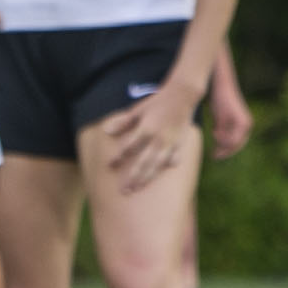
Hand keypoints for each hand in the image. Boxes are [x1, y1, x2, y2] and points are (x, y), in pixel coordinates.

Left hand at [101, 79, 200, 194]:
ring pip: (157, 166)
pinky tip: (161, 178)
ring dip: (147, 178)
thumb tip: (105, 131)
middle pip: (143, 163)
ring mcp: (171, 143)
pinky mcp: (181, 144)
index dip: (118, 158)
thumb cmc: (156, 102)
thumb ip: (122, 122)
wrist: (182, 96)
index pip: (129, 148)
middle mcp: (159, 139)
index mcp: (146, 129)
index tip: (109, 166)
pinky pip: (174, 159)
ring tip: (138, 189)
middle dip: (133, 178)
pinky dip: (168, 168)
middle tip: (124, 191)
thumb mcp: (137, 110)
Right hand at [210, 75, 254, 158]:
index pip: (236, 145)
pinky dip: (223, 138)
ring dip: (223, 143)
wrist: (221, 85)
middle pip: (237, 145)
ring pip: (235, 142)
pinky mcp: (240, 120)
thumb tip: (218, 143)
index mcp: (243, 126)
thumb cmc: (219, 100)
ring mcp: (244, 123)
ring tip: (213, 137)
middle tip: (214, 156)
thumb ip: (221, 130)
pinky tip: (215, 132)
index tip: (215, 156)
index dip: (226, 151)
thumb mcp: (220, 119)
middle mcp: (247, 125)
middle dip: (225, 152)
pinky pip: (233, 136)